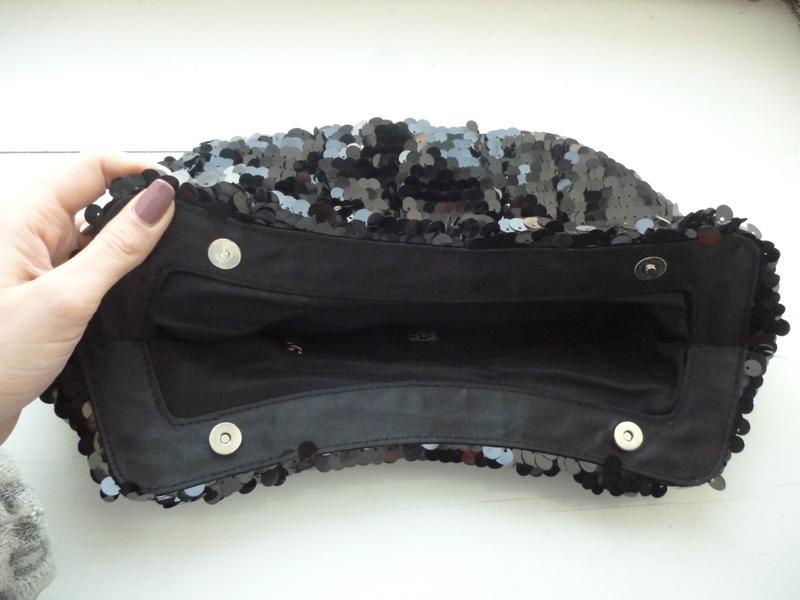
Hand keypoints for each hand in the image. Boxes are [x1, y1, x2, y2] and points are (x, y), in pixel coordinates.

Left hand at [0, 152, 175, 442]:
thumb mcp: (67, 298)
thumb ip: (118, 248)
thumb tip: (160, 201)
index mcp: (23, 218)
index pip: (92, 167)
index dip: (138, 170)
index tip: (179, 190)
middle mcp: (29, 233)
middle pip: (97, 196)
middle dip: (140, 207)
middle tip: (184, 227)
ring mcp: (39, 262)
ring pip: (97, 233)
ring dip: (130, 243)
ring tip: (165, 259)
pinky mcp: (48, 289)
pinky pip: (91, 265)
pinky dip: (118, 271)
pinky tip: (137, 286)